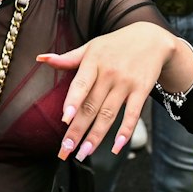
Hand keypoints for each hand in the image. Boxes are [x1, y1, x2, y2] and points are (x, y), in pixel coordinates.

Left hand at [37, 23, 185, 158]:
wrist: (151, 38)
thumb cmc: (115, 45)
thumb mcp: (91, 47)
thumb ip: (68, 58)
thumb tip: (40, 59)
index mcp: (93, 62)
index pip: (81, 84)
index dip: (72, 102)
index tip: (64, 120)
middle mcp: (109, 73)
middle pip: (92, 106)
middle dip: (78, 130)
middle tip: (66, 149)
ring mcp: (126, 83)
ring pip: (109, 114)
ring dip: (96, 136)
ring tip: (84, 153)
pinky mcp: (141, 91)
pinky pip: (133, 114)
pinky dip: (125, 132)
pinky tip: (116, 148)